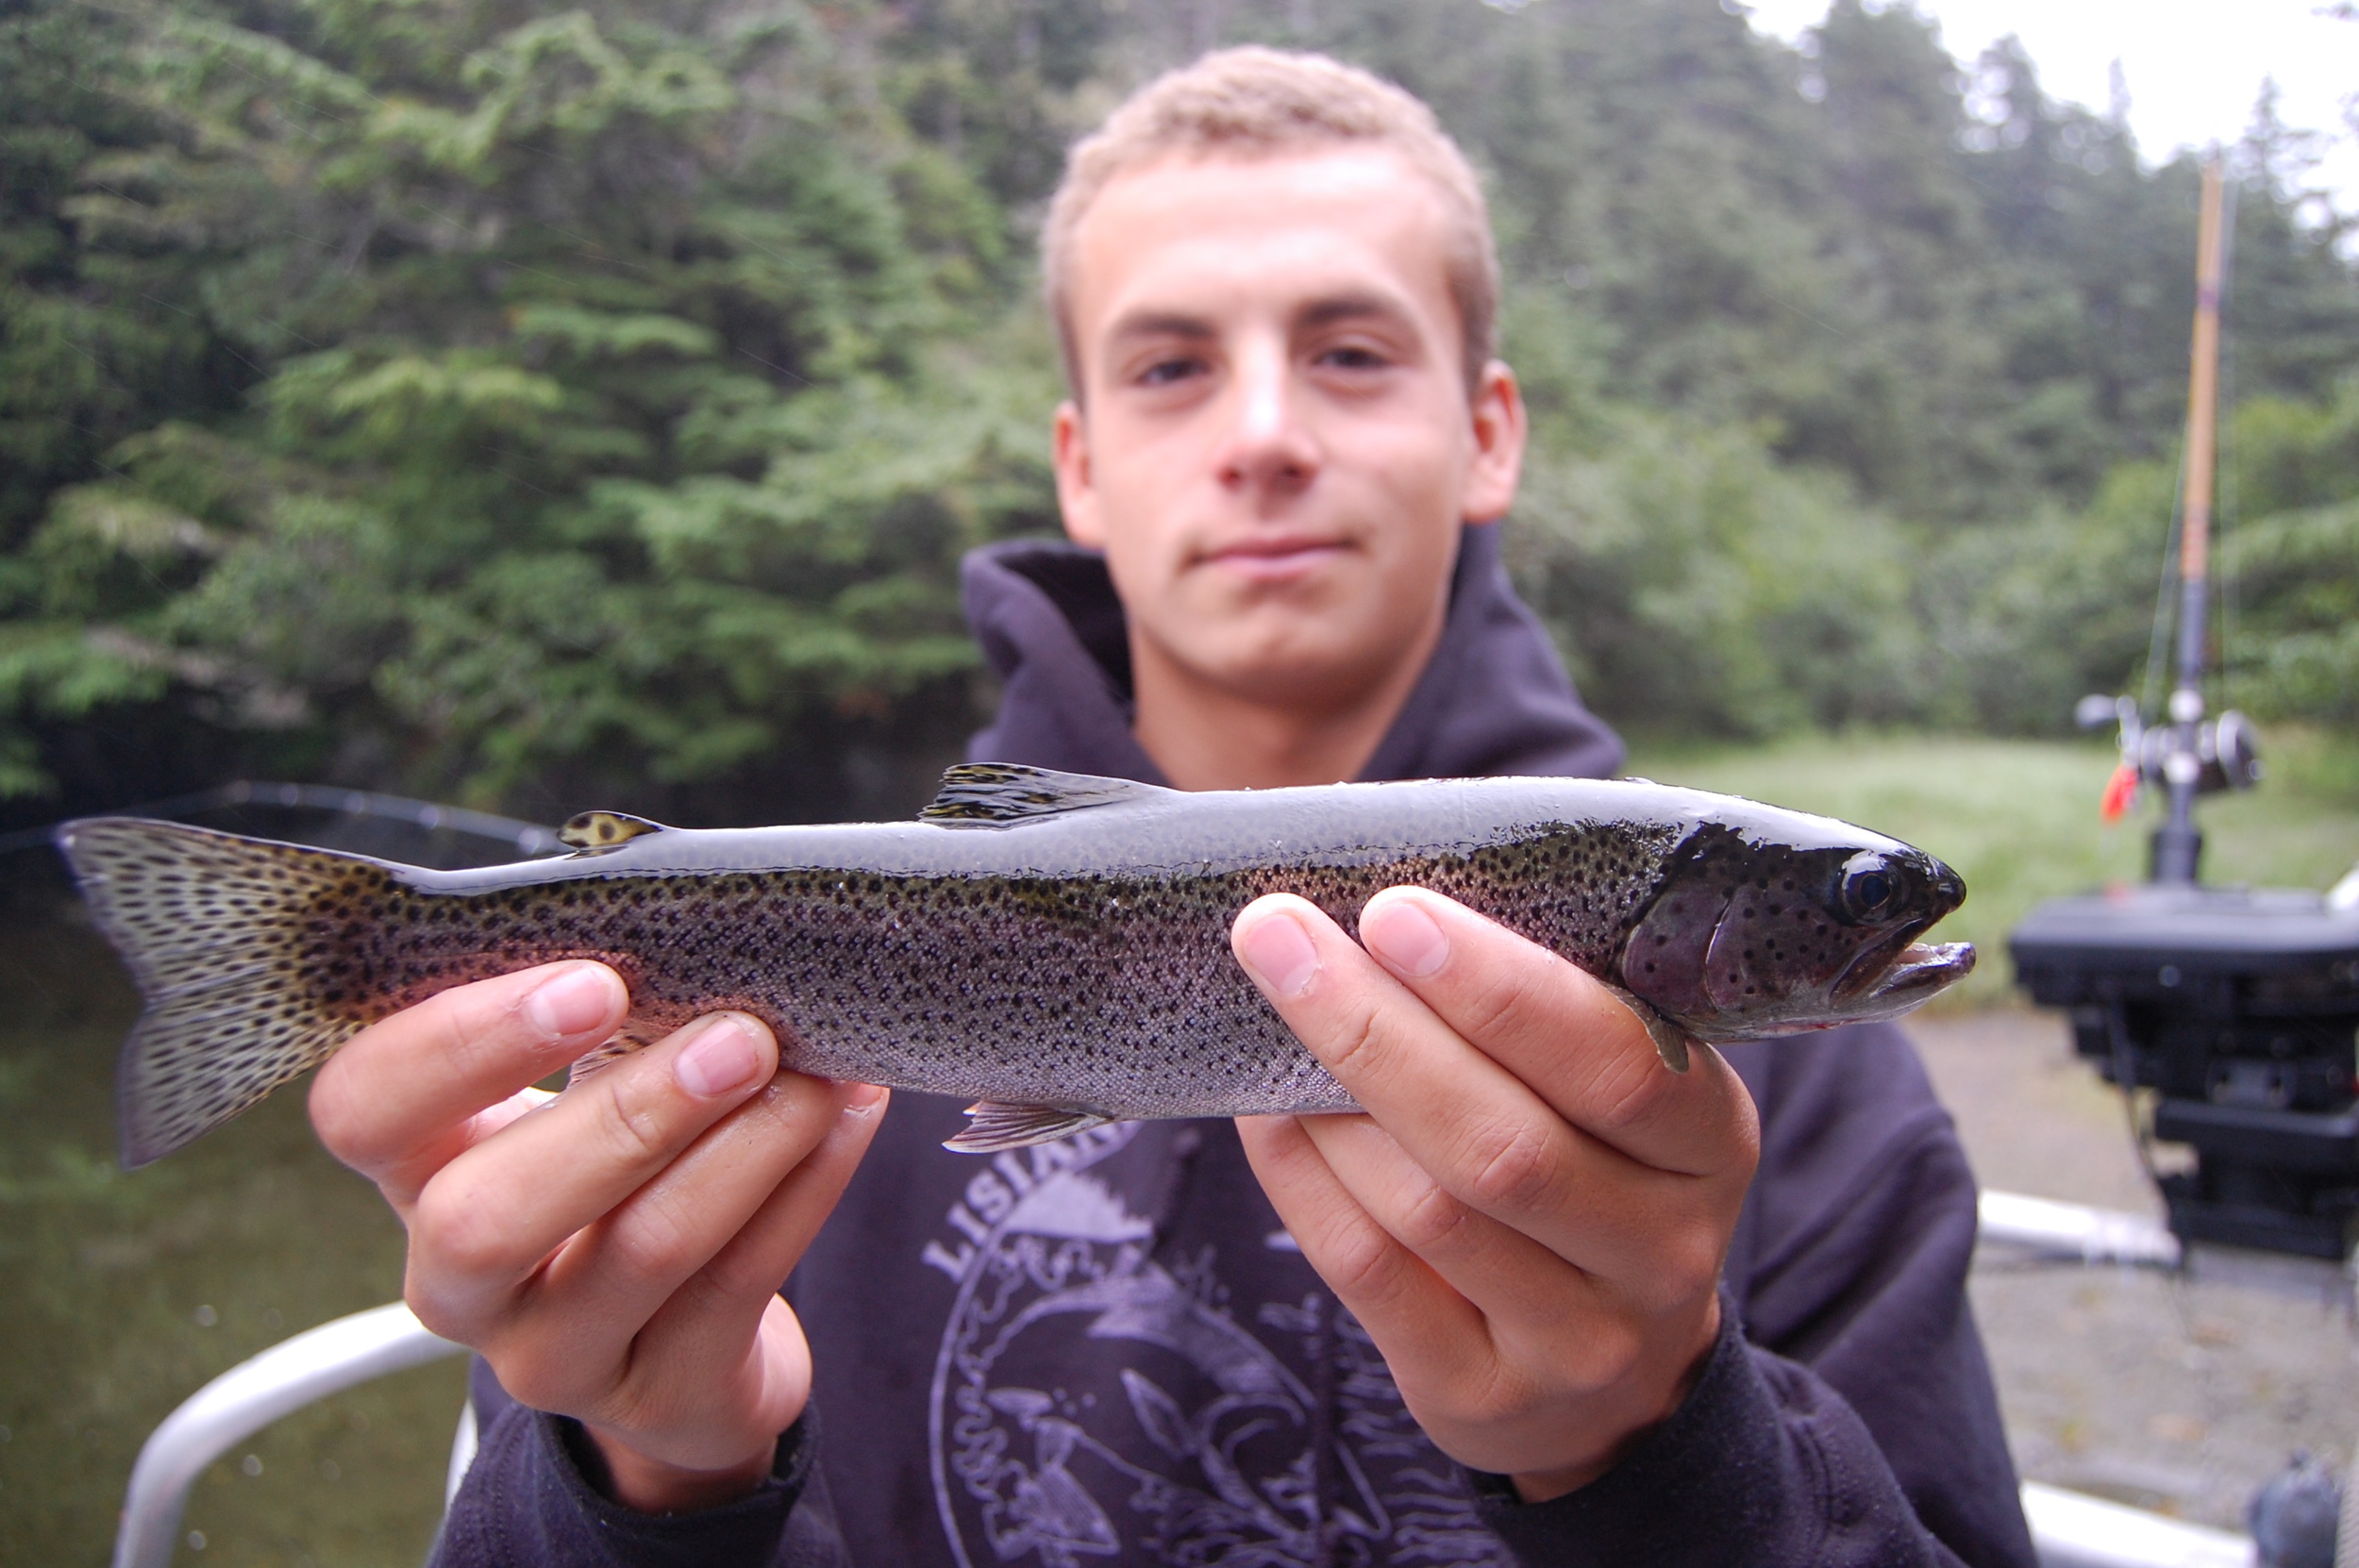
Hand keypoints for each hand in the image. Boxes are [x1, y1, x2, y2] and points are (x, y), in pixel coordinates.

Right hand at [309, 962, 886, 1511]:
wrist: (688, 1355)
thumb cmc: (625, 1177)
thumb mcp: (582, 1097)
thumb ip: (603, 1025)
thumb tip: (701, 933)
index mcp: (420, 1170)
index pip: (363, 1107)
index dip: (458, 1045)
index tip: (592, 982)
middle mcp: (458, 1278)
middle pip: (484, 1214)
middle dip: (623, 1117)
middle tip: (737, 1039)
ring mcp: (550, 1353)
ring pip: (636, 1252)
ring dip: (743, 1148)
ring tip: (814, 1079)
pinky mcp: (658, 1393)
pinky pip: (735, 1287)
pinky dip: (805, 1190)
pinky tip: (850, 1118)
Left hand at [1229, 887, 1757, 1500]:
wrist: (1615, 1380)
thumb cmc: (1596, 1174)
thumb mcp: (1621, 1095)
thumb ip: (1546, 1013)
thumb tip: (1385, 902)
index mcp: (1712, 1143)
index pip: (1620, 1062)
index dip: (1502, 990)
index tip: (1393, 911)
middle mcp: (1664, 1250)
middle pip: (1505, 1144)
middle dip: (1377, 1030)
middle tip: (1281, 935)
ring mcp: (1579, 1341)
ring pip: (1429, 1211)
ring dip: (1329, 1103)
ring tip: (1267, 1009)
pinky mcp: (1481, 1396)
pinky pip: (1368, 1273)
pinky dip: (1302, 1178)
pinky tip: (1264, 1110)